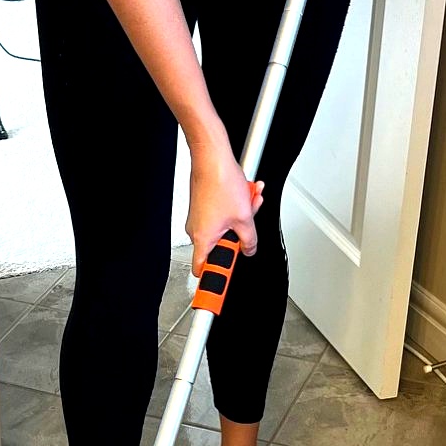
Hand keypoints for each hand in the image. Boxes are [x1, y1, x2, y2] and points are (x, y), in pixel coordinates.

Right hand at [187, 144, 261, 275]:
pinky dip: (234, 207)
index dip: (215, 278)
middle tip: (246, 226)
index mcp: (203, 238)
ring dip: (240, 217)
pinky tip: (243, 195)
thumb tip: (249, 250)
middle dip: (238, 236)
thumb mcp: (245, 218)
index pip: (204, 270)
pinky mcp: (203, 206)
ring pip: (224, 227)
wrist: (212, 157)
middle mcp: (196, 230)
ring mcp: (199, 218)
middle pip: (221, 245)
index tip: (221, 287)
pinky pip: (221, 214)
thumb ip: (249, 240)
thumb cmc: (220, 182)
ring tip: (249, 201)